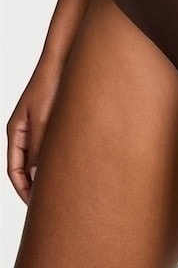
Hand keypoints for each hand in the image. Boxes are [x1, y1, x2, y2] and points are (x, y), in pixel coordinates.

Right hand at [6, 56, 63, 203]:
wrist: (64, 61)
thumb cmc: (51, 85)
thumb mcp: (44, 118)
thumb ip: (41, 146)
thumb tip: (39, 174)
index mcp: (16, 131)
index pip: (14, 169)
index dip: (22, 188)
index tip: (34, 206)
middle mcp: (26, 131)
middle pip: (26, 167)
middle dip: (35, 186)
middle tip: (50, 205)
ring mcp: (40, 127)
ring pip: (41, 158)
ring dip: (48, 173)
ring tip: (64, 190)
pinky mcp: (55, 122)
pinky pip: (53, 147)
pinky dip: (58, 159)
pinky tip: (73, 167)